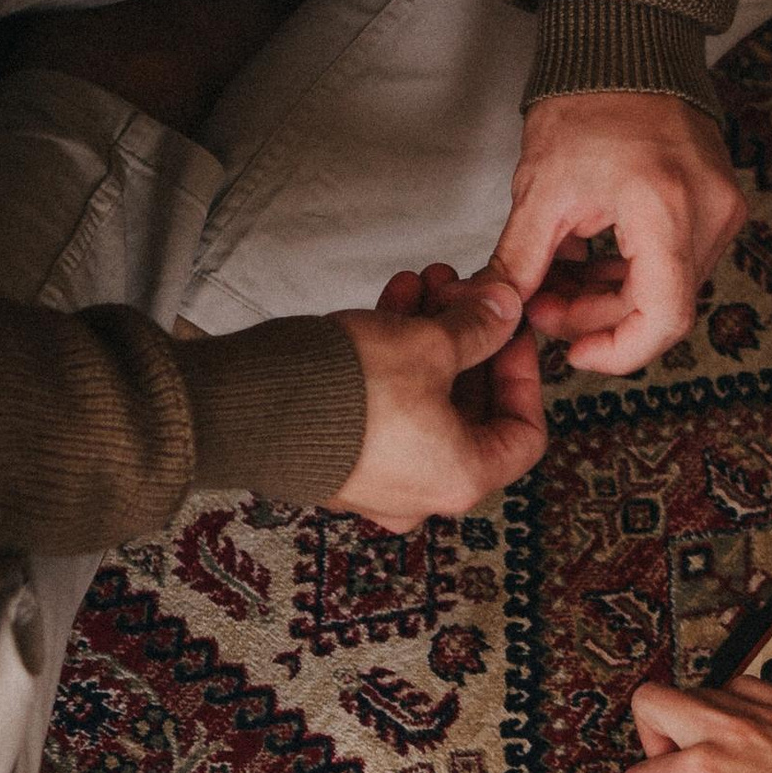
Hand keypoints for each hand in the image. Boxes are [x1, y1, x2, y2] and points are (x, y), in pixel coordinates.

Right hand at [329, 263, 545, 529]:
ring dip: (431, 336)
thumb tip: (506, 309)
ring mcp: (379, 477)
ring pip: (426, 398)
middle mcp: (422, 490)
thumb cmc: (343, 392)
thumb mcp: (429, 345)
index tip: (514, 329)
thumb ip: (479, 327)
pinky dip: (395, 356)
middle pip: (471, 409)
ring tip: (427, 282)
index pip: (524, 435)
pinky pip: (386, 403)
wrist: (246, 406)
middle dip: (470, 340)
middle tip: (466, 292)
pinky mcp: (342, 454)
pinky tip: (394, 299)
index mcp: (460, 479)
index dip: (524, 373)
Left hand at [489, 90, 744, 372]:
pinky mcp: (719, 205)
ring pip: (670, 289)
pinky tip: (587, 259)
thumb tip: (499, 315)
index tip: (575, 353)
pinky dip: (631, 272)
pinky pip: (677, 262)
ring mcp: (722, 210)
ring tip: (557, 280)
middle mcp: (709, 213)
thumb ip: (520, 264)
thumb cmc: (587, 104)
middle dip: (597, 319)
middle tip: (543, 306)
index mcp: (667, 208)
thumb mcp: (541, 191)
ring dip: (611, 298)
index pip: (663, 319)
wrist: (627, 48)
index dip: (618, 352)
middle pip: (662, 307)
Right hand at [614, 677, 771, 772]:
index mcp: (704, 769)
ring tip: (706, 765)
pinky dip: (733, 710)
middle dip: (645, 741)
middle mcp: (728, 728)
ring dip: (690, 723)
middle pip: (651, 703)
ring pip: (699, 690)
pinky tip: (745, 746)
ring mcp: (764, 711)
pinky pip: (746, 689)